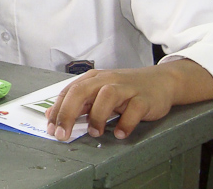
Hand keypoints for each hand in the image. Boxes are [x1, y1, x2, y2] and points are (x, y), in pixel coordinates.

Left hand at [45, 66, 174, 140]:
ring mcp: (126, 88)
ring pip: (106, 96)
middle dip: (68, 113)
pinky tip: (120, 133)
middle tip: (62, 134)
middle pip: (81, 91)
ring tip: (94, 132)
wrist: (161, 81)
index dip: (57, 111)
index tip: (51, 129)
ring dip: (97, 116)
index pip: (69, 92)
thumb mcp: (99, 92)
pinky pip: (133, 110)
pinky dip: (125, 123)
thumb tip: (52, 114)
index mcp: (93, 78)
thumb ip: (78, 103)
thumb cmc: (126, 89)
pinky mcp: (143, 98)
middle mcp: (107, 80)